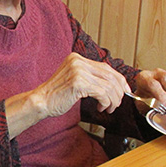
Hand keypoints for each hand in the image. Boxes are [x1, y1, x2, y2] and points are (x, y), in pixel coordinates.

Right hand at [7, 53, 130, 138]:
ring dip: (113, 100)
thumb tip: (113, 83)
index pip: (106, 67)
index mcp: (77, 58)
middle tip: (117, 103)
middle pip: (110, 75)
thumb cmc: (56, 95)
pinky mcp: (78, 83)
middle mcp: (78, 61)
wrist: (41, 101)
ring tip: (108, 108)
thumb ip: (90, 76)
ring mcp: (78, 71)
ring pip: (108, 86)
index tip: (125, 91)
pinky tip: (101, 108)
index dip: (119, 80)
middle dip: (119, 92)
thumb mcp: (74, 79)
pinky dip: (106, 103)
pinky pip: (102, 93)